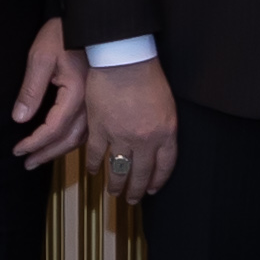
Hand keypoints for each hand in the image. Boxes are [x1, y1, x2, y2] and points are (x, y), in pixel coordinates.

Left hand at [8, 21, 89, 170]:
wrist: (93, 23)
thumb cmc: (64, 34)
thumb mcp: (40, 58)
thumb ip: (31, 90)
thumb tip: (19, 119)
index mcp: (76, 94)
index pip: (53, 129)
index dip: (34, 143)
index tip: (18, 150)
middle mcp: (91, 104)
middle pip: (68, 140)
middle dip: (46, 153)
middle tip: (27, 163)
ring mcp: (98, 104)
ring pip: (80, 138)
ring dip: (59, 151)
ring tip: (40, 158)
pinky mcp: (99, 101)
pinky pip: (88, 130)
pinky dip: (73, 141)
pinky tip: (62, 143)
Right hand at [86, 56, 180, 202]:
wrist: (124, 60)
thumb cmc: (147, 74)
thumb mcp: (166, 103)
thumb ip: (163, 126)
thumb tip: (158, 142)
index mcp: (166, 132)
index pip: (165, 166)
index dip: (158, 180)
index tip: (152, 189)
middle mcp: (146, 140)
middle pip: (142, 173)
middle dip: (136, 190)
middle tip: (132, 199)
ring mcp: (122, 136)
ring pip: (119, 169)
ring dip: (116, 184)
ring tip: (114, 192)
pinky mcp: (100, 129)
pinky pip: (97, 154)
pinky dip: (94, 165)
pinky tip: (93, 171)